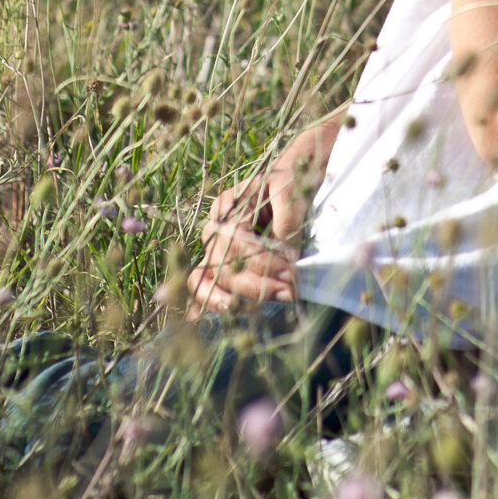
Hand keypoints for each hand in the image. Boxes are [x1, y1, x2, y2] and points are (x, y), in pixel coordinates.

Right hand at [184, 121, 333, 317]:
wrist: (294, 176)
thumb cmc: (292, 181)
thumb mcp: (292, 192)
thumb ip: (287, 222)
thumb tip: (287, 257)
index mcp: (228, 206)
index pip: (235, 244)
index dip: (262, 263)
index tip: (291, 273)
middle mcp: (215, 228)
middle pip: (221, 268)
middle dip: (256, 286)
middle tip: (289, 292)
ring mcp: (214, 247)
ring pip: (206, 282)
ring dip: (232, 300)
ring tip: (262, 308)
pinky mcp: (221, 262)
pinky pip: (203, 286)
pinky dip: (206, 305)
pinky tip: (212, 321)